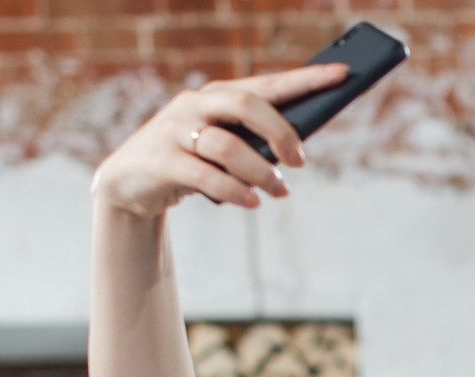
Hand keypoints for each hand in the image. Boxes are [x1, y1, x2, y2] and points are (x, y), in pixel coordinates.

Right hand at [91, 64, 349, 216]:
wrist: (130, 183)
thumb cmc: (191, 161)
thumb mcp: (223, 146)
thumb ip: (252, 142)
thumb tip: (297, 149)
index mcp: (218, 95)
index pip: (268, 83)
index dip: (307, 79)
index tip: (344, 75)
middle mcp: (196, 105)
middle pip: (246, 105)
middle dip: (281, 132)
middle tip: (301, 161)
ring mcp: (175, 131)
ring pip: (227, 145)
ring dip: (261, 173)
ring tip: (279, 191)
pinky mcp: (162, 161)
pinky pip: (205, 175)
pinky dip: (234, 191)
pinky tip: (251, 202)